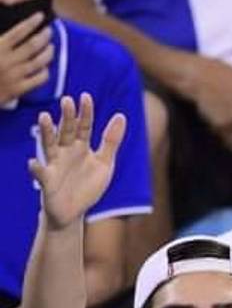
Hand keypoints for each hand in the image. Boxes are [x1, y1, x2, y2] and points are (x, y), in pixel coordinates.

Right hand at [0, 13, 52, 102]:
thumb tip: (4, 19)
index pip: (18, 32)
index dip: (31, 22)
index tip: (40, 16)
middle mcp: (7, 61)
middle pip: (33, 45)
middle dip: (44, 36)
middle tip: (49, 30)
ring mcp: (14, 76)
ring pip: (39, 62)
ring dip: (48, 52)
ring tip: (51, 46)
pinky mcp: (18, 90)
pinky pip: (39, 79)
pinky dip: (45, 71)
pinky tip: (45, 67)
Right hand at [29, 93, 126, 230]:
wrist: (73, 211)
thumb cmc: (88, 185)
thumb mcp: (105, 163)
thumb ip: (111, 141)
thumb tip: (121, 115)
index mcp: (81, 147)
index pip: (84, 126)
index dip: (85, 113)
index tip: (85, 96)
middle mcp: (66, 152)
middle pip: (67, 131)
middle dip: (67, 117)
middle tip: (67, 100)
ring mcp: (55, 165)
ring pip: (49, 145)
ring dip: (46, 132)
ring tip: (44, 118)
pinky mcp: (47, 181)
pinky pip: (40, 173)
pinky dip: (36, 168)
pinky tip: (33, 163)